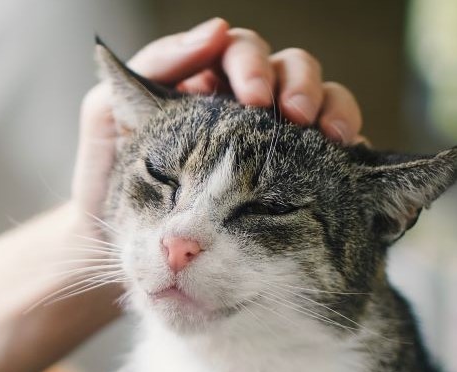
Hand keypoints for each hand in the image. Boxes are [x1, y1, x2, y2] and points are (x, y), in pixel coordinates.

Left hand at [72, 18, 364, 223]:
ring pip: (322, 100)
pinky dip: (350, 147)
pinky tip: (346, 159)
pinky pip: (335, 153)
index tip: (253, 94)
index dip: (251, 63)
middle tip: (295, 117)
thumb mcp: (107, 121)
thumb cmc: (106, 185)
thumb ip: (151, 68)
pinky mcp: (297, 180)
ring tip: (330, 136)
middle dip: (297, 84)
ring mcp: (274, 144)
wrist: (110, 255)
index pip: (238, 52)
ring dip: (331, 108)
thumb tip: (214, 31)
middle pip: (289, 69)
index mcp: (203, 87)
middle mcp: (243, 109)